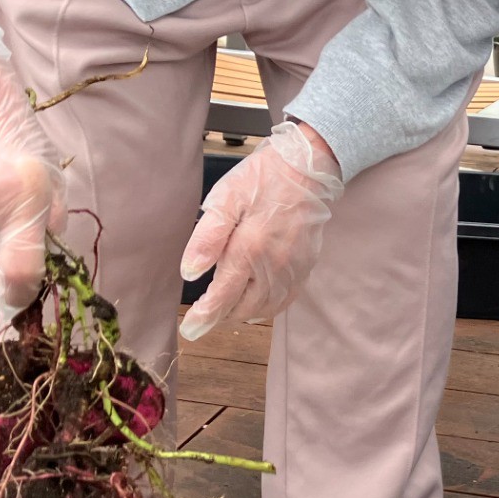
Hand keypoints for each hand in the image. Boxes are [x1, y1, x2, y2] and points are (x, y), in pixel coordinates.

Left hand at [179, 120, 343, 340]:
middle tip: (204, 316)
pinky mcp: (306, 266)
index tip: (190, 330)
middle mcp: (273, 266)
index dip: (204, 317)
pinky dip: (268, 307)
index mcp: (249, 250)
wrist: (309, 167)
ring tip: (226, 310)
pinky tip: (256, 302)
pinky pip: (286, 299)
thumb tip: (189, 273)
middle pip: (243, 308)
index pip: (222, 297)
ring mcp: (293, 269)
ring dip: (243, 314)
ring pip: (266, 308)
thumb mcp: (226, 198)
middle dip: (221, 316)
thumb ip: (207, 238)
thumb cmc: (263, 178)